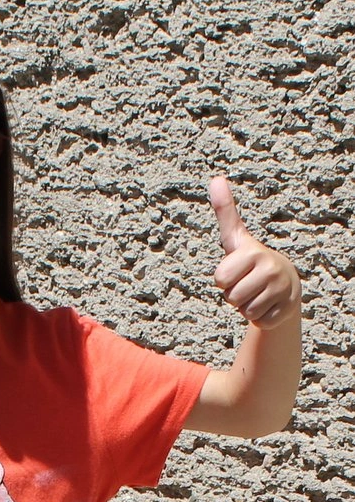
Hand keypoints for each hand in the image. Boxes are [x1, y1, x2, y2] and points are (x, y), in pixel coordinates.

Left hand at [210, 177, 299, 329]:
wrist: (285, 283)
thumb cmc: (252, 261)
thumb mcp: (236, 238)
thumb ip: (225, 212)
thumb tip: (216, 179)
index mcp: (254, 252)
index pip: (220, 279)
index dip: (224, 279)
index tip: (237, 270)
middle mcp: (270, 268)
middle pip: (231, 297)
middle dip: (234, 295)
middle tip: (247, 284)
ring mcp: (280, 290)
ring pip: (245, 311)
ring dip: (247, 307)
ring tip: (257, 293)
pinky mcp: (285, 310)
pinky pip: (259, 322)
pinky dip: (260, 318)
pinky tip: (268, 304)